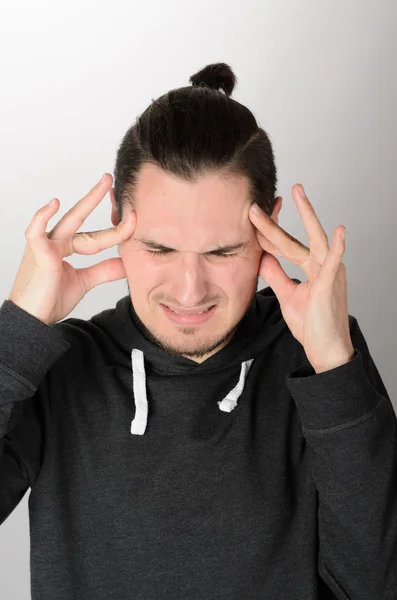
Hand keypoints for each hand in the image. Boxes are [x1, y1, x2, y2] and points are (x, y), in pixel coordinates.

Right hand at [8, 173, 135, 324]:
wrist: (33, 320)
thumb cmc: (50, 299)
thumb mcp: (85, 282)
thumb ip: (104, 271)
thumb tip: (128, 263)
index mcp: (66, 248)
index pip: (96, 236)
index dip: (116, 232)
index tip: (133, 223)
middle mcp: (56, 242)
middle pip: (81, 217)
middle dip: (97, 197)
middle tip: (111, 179)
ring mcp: (46, 245)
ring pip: (71, 221)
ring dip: (88, 202)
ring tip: (104, 185)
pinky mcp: (37, 254)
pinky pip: (36, 231)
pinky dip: (43, 216)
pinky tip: (55, 204)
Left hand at [248, 184, 354, 373]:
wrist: (326, 349)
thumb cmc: (311, 324)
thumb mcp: (287, 295)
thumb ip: (277, 275)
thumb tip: (262, 257)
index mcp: (312, 268)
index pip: (286, 245)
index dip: (268, 233)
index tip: (252, 219)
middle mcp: (321, 265)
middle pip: (295, 238)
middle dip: (276, 220)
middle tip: (264, 198)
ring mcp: (328, 273)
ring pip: (314, 240)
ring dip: (305, 216)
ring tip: (298, 194)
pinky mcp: (331, 285)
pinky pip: (334, 264)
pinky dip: (337, 248)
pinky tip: (339, 231)